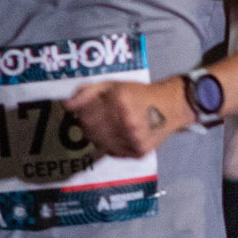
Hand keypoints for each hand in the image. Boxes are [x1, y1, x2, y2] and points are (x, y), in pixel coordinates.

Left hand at [64, 77, 183, 159]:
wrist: (171, 107)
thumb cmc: (138, 93)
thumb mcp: (112, 85)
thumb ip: (87, 92)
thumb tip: (67, 106)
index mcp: (120, 101)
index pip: (83, 114)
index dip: (81, 112)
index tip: (87, 108)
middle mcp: (127, 122)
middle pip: (89, 130)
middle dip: (88, 124)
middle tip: (99, 117)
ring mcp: (134, 139)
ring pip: (99, 143)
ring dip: (99, 135)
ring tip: (111, 125)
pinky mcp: (139, 152)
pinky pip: (112, 152)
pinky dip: (110, 144)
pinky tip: (120, 134)